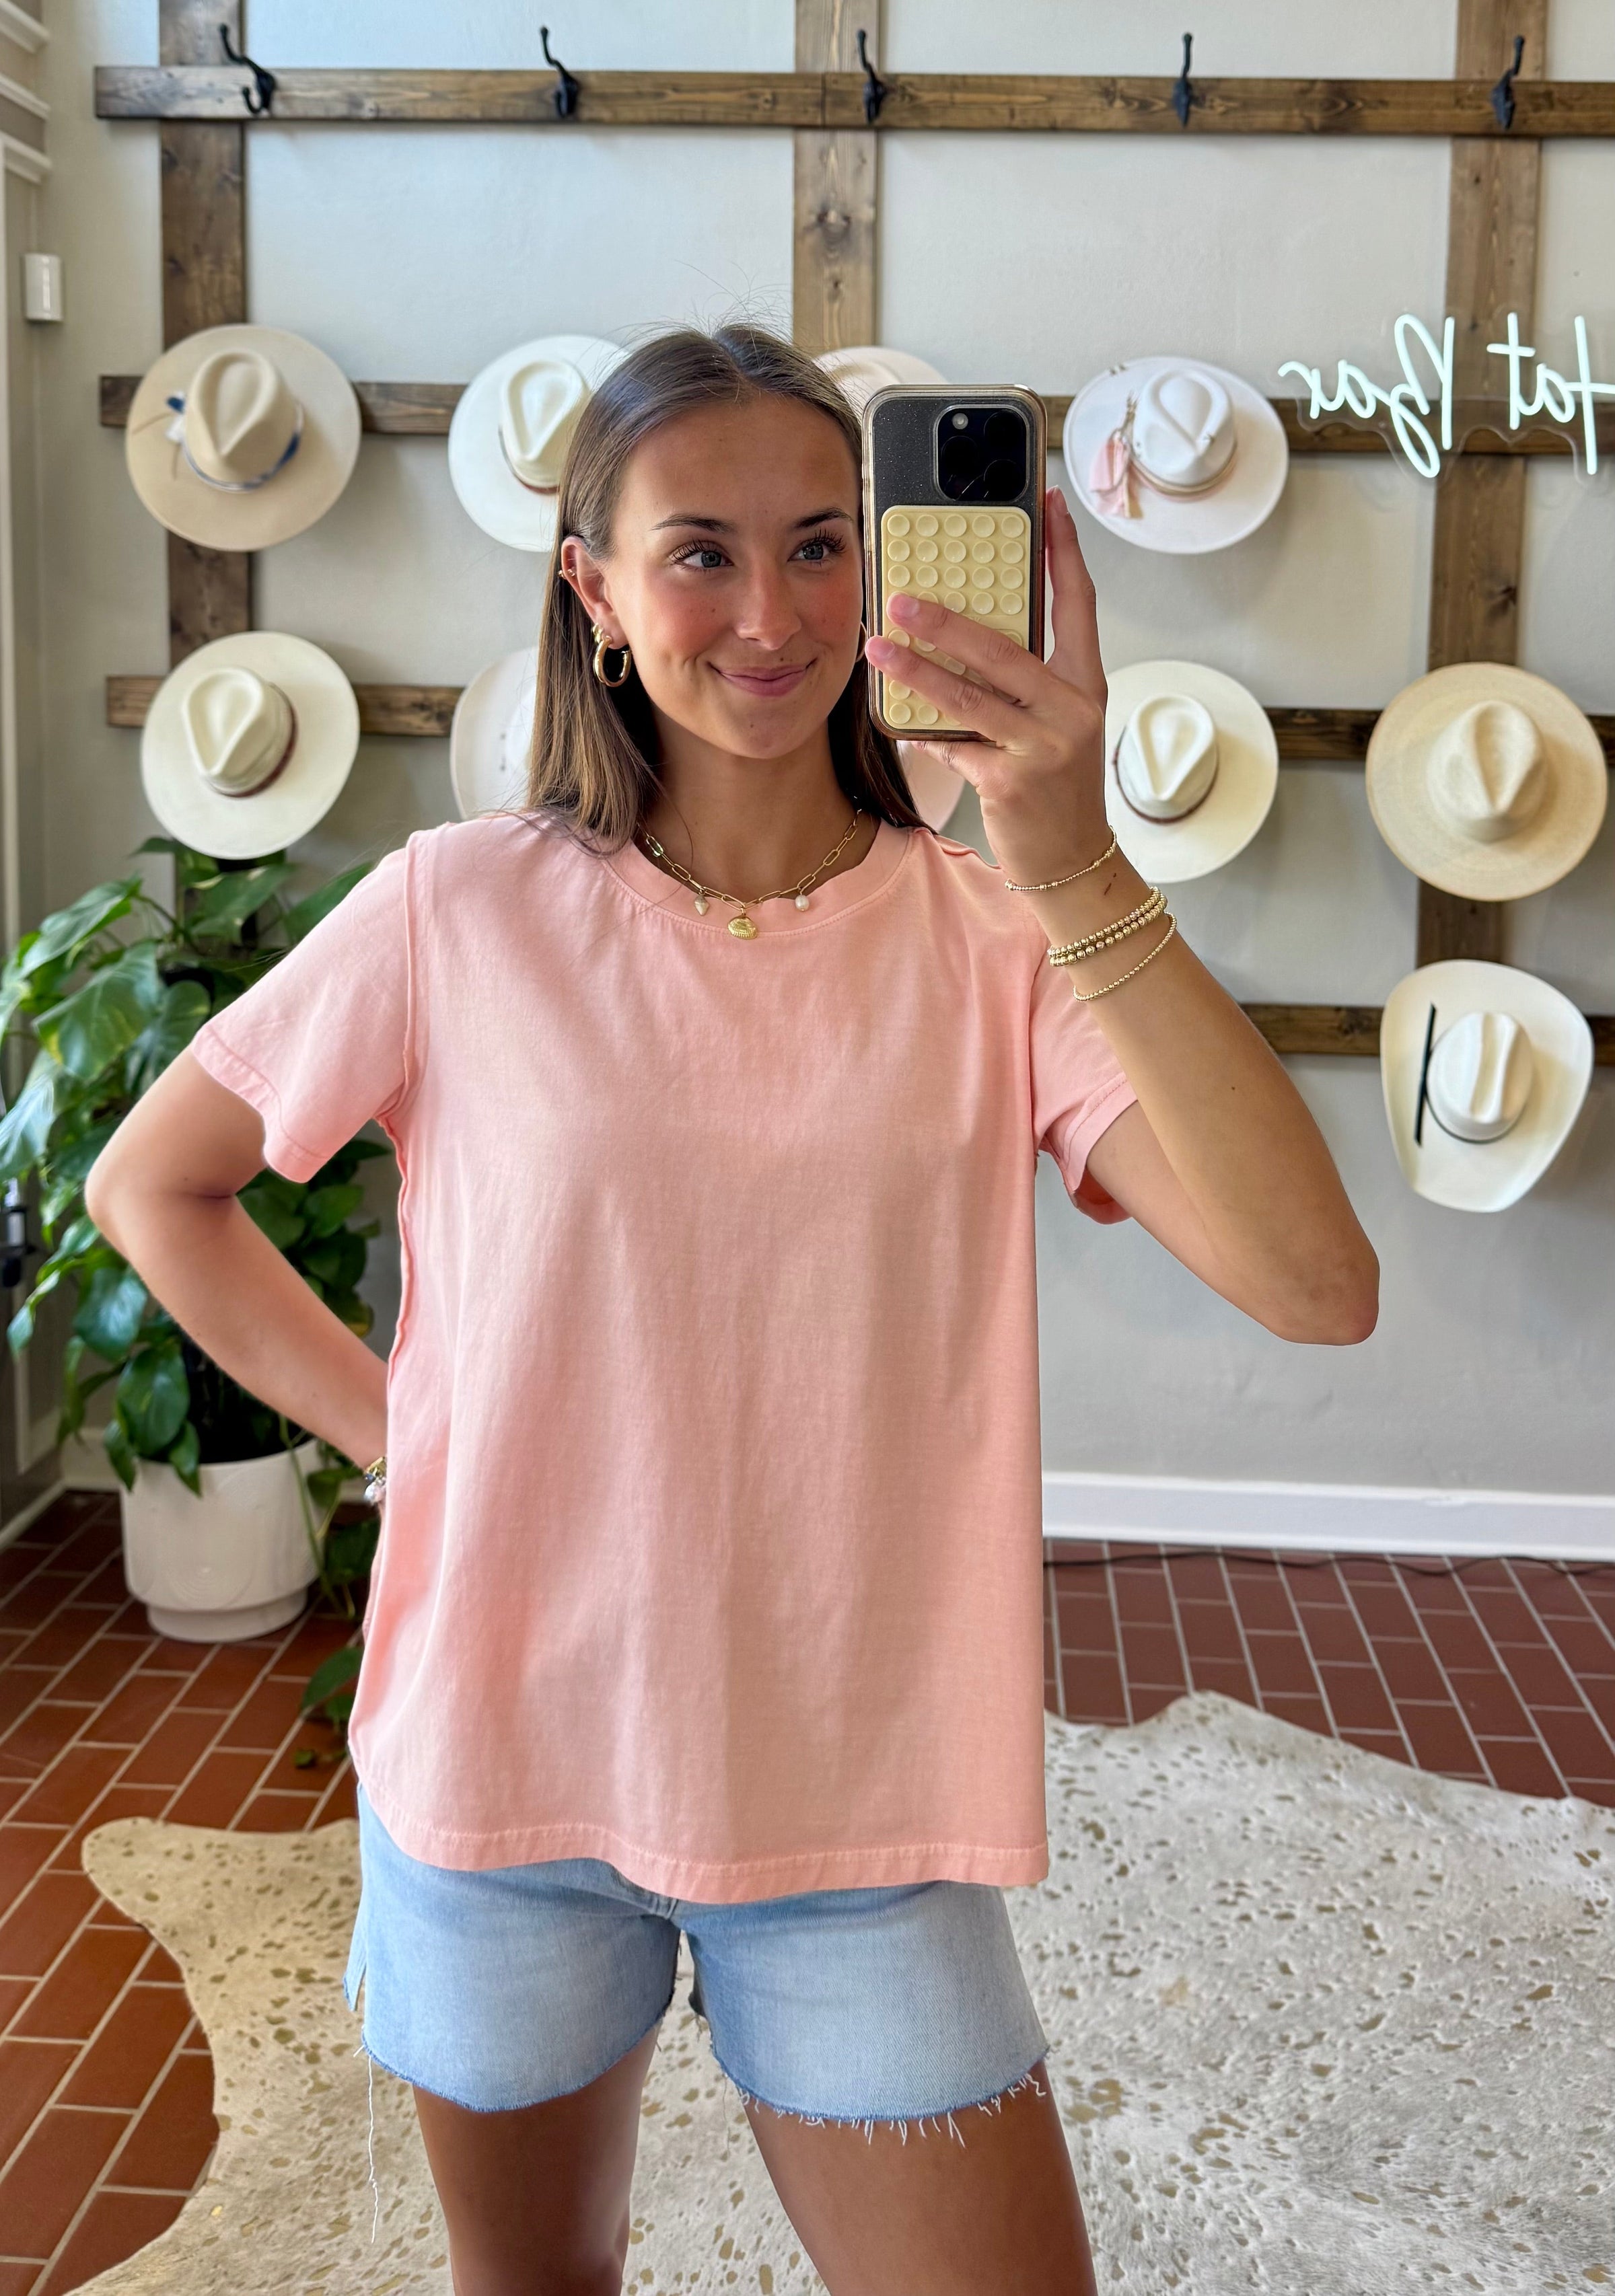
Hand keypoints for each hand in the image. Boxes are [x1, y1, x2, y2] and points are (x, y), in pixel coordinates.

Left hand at [864, 486, 1111, 886]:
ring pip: (969, 696)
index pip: (1079, 604)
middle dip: (948, 619)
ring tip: (878, 646)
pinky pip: (954, 746)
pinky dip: (923, 733)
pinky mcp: (1011, 782)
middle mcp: (1071, 710)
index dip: (1065, 552)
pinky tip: (896, 721)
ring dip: (916, 670)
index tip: (1049, 505)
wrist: (1073, 861)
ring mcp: (1043, 747)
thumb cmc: (1058, 787)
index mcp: (1085, 685)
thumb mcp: (1055, 727)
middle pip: (1004, 648)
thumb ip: (1022, 684)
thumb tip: (963, 640)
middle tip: (903, 595)